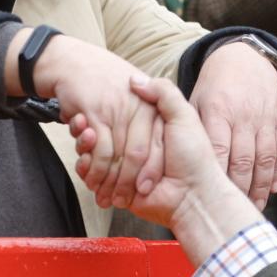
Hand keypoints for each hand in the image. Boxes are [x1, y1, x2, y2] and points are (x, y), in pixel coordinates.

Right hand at [12, 32, 163, 209]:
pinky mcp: (96, 117)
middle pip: (138, 157)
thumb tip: (161, 134)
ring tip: (102, 195)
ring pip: (118, 157)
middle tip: (120, 201)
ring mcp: (116, 113)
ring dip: (108, 181)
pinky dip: (94, 170)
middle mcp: (138, 110)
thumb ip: (163, 101)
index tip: (144, 191)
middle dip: (127, 184)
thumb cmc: (104, 81)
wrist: (71, 61)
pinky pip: (99, 151)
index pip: (156, 149)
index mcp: (153, 107)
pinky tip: (90, 179)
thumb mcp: (139, 86)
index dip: (149, 172)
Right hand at [70, 78, 265, 262]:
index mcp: (148, 126)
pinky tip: (85, 161)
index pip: (119, 115)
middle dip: (90, 129)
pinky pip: (93, 174)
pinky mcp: (115, 185)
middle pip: (103, 133)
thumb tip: (134, 79)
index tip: (97, 103)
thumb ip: (164, 93)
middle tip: (83, 122)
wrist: (193, 197)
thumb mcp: (183, 116)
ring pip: (94, 151)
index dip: (105, 109)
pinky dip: (85, 168)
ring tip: (86, 138)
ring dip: (85, 146)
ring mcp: (123, 165)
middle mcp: (134, 144)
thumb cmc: (192, 156)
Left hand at [190, 41, 276, 209]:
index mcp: (217, 110)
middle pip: (243, 159)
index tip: (207, 196)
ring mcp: (264, 119)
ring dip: (260, 186)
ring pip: (265, 158)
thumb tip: (148, 120)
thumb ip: (174, 113)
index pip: (217, 149)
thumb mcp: (193, 96)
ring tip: (252, 207)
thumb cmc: (213, 86)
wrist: (245, 58)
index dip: (214, 174)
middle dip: (238, 188)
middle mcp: (243, 116)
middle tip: (230, 210)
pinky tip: (271, 190)